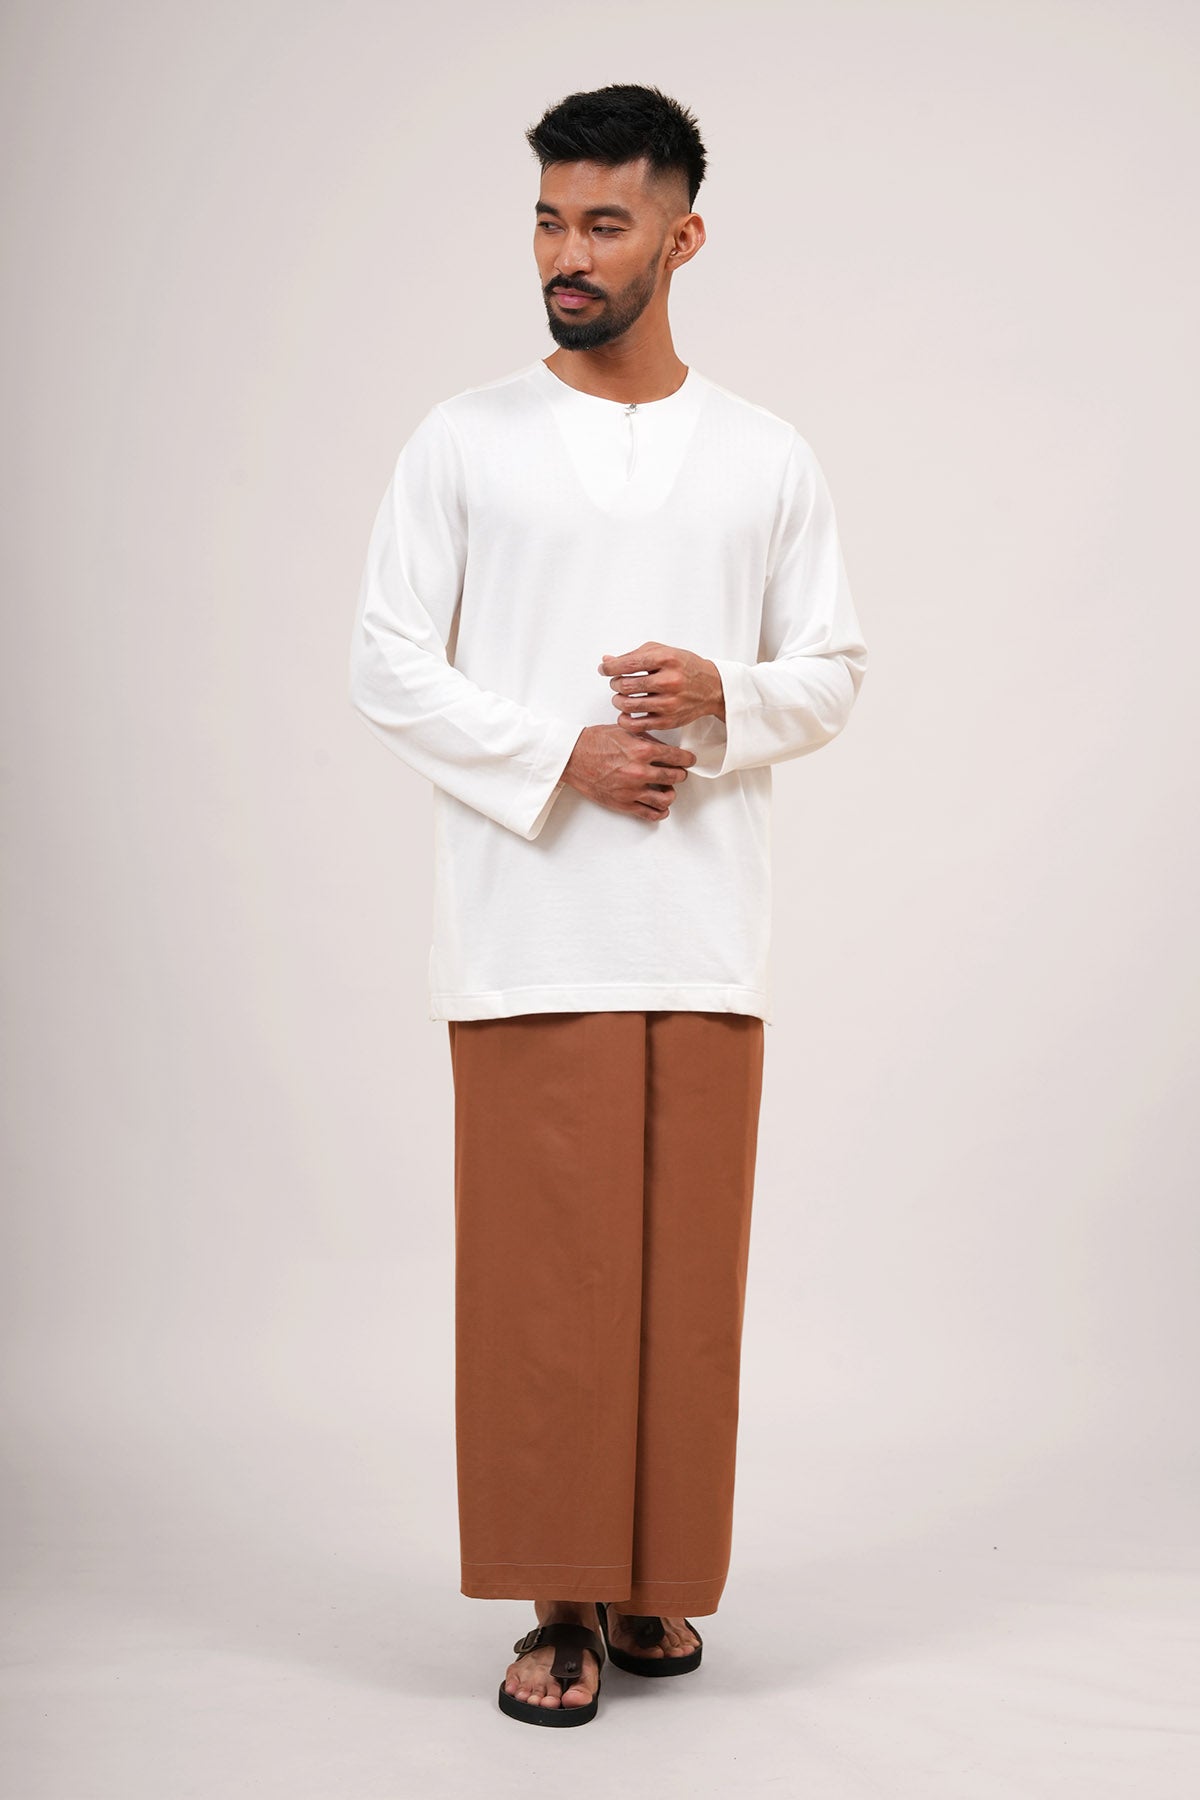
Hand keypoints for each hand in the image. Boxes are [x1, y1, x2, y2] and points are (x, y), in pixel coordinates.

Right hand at [561, 724, 696, 822]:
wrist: (572, 757)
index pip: (678, 757)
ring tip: (667, 789)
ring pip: (666, 798)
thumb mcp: (625, 732)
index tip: (689, 760)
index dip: (687, 759)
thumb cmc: (594, 742)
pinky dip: (660, 811)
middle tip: (678, 773)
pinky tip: (660, 806)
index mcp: (642, 750)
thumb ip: (647, 740)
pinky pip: (650, 814)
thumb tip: (666, 749)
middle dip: (680, 774)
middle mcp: (640, 771)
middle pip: (675, 777)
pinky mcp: (623, 803)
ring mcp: (632, 790)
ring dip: (670, 793)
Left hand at [598, 642, 725, 733]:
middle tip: (617, 683)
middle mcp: (669, 681)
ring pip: (628, 705)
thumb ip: (633, 655)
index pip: (627, 664)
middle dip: (615, 683)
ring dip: (618, 700)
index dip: (609, 668)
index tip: (604, 669)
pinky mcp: (668, 721)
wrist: (711, 688)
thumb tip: (606, 661)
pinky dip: (625, 720)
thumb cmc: (685, 667)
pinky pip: (637, 724)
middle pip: (625, 685)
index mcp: (666, 659)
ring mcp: (669, 703)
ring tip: (621, 697)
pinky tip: (625, 714)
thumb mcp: (662, 652)